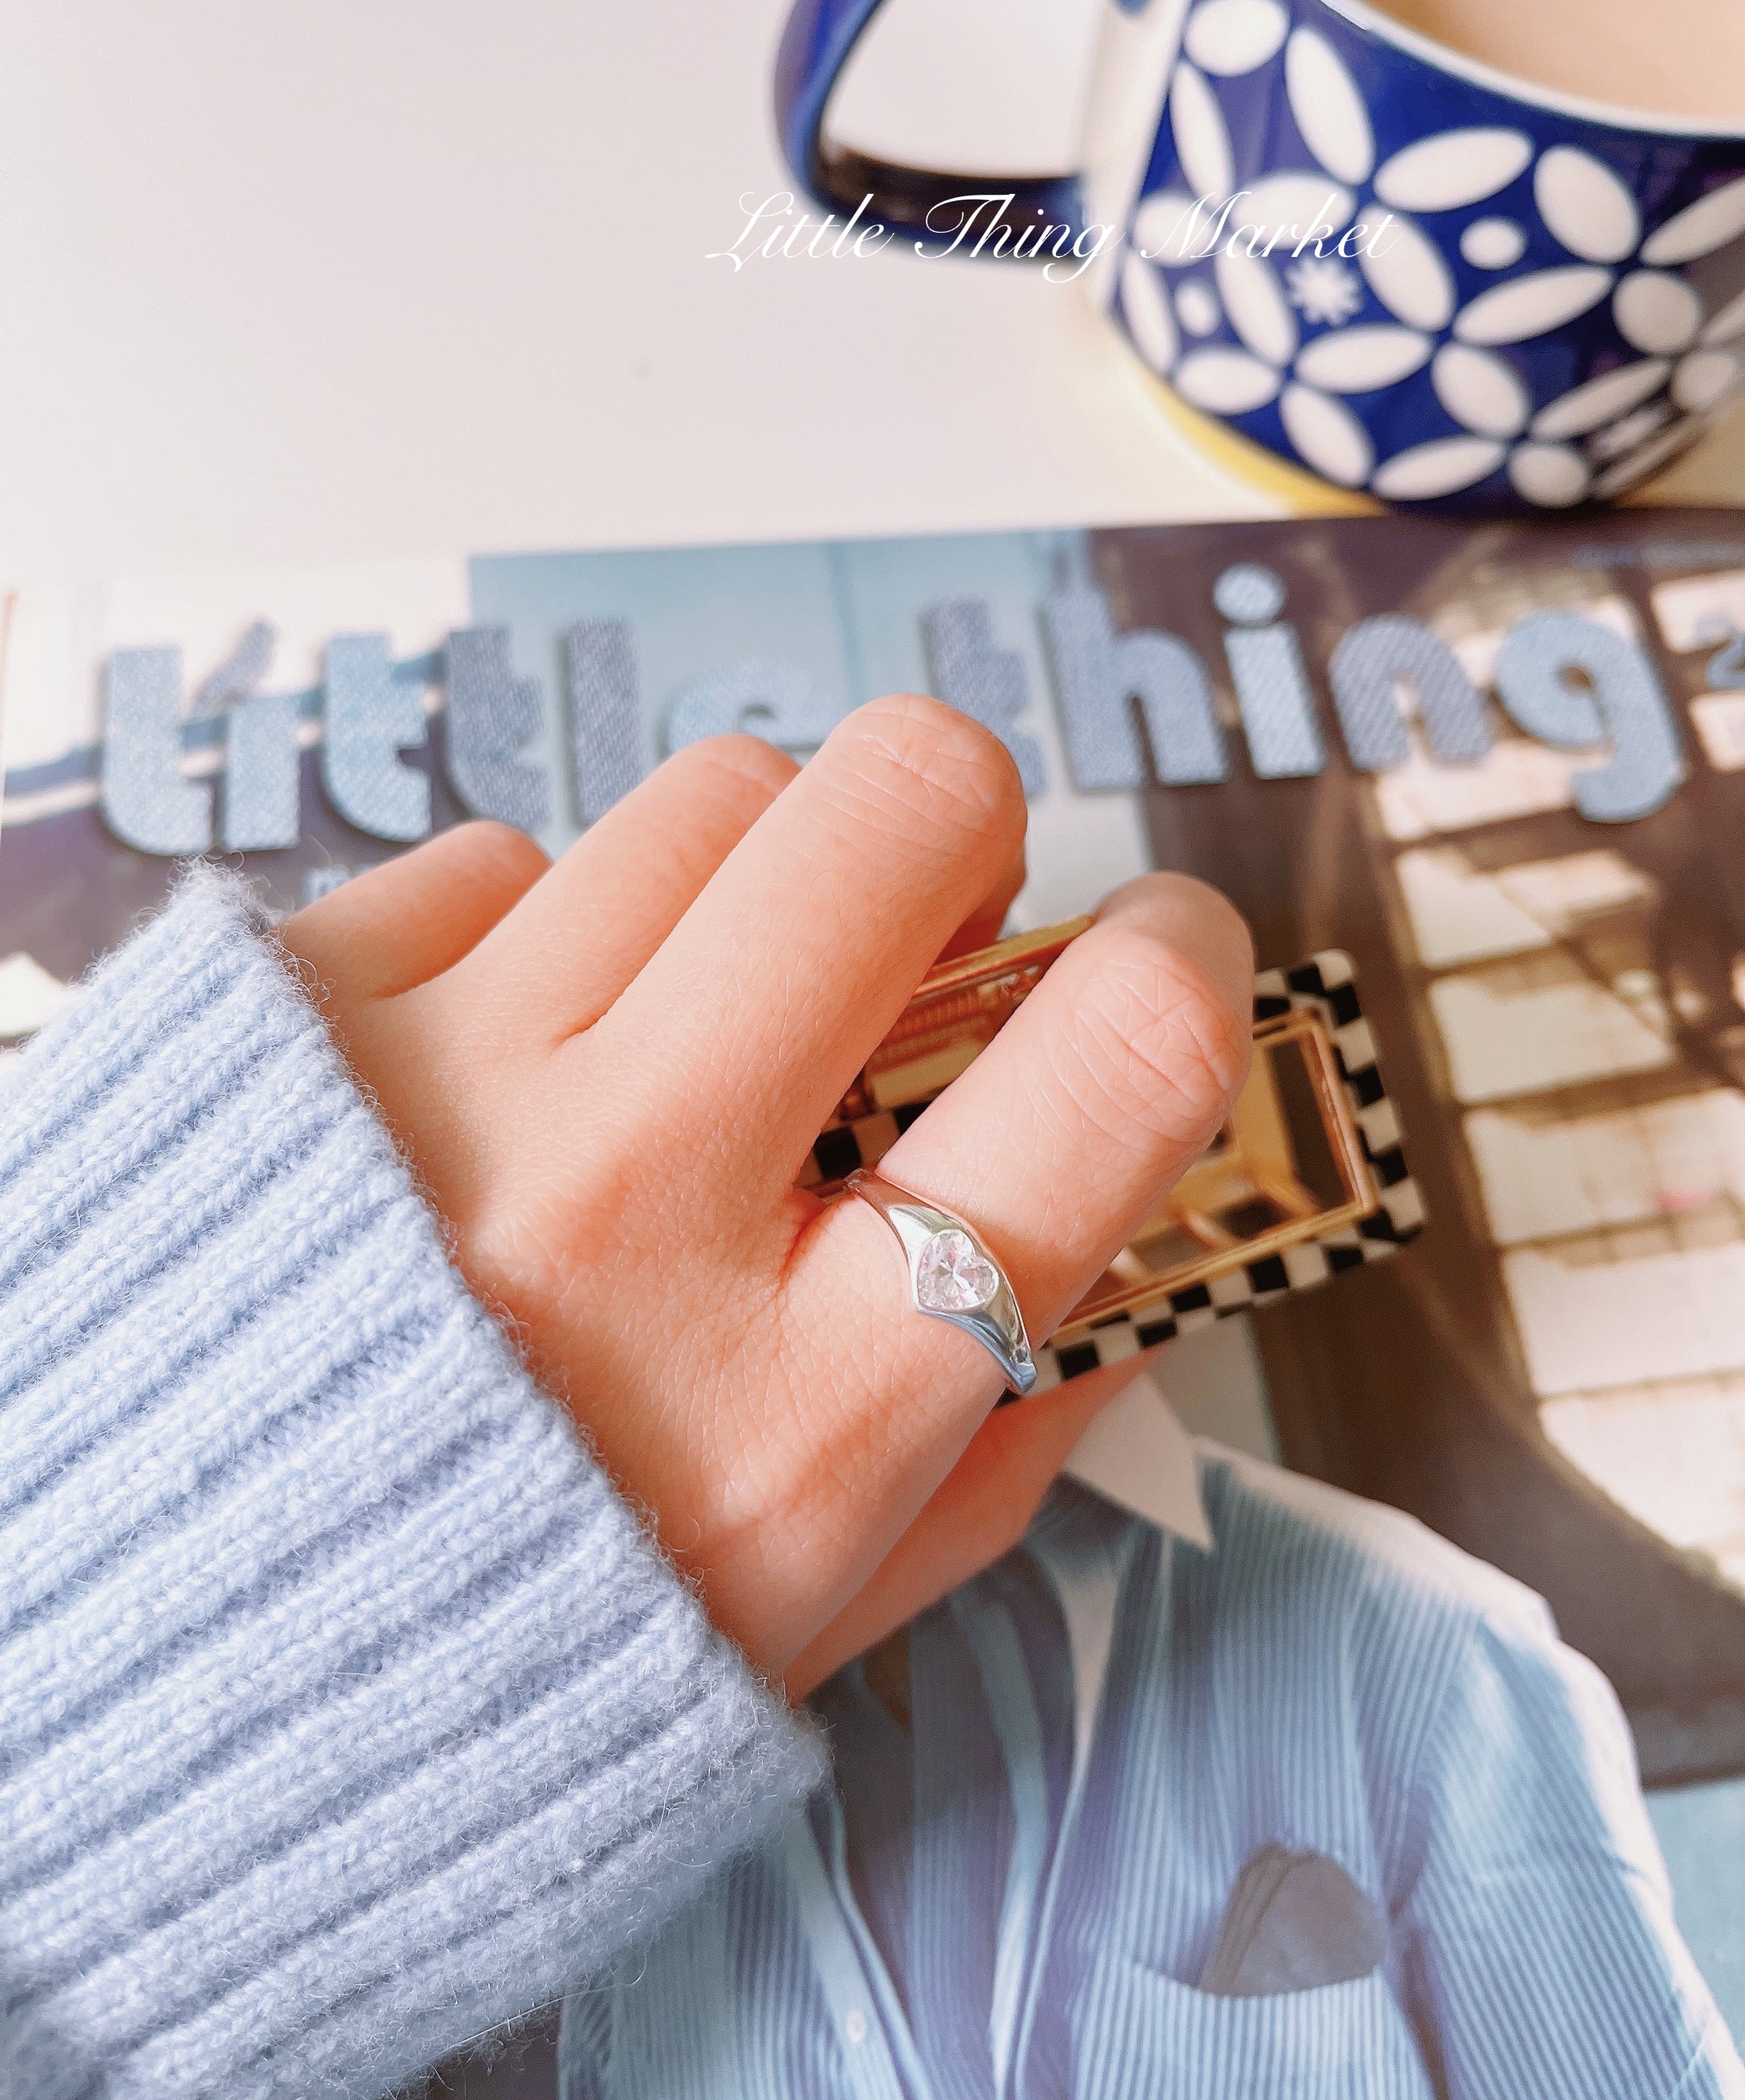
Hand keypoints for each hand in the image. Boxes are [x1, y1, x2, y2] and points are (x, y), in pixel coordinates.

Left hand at [283, 699, 1251, 1688]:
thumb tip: (1146, 1223)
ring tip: (693, 1019)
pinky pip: (509, 855)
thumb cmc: (503, 1654)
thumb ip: (1011, 1430)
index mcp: (808, 1401)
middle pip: (905, 802)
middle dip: (961, 834)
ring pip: (713, 794)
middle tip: (920, 933)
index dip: (1186, 960)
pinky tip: (517, 1069)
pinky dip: (552, 936)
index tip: (1155, 956)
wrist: (145, 1680)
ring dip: (752, 887)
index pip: (1113, 1057)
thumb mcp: (814, 1611)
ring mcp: (444, 1079)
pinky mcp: (298, 1004)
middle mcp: (628, 1209)